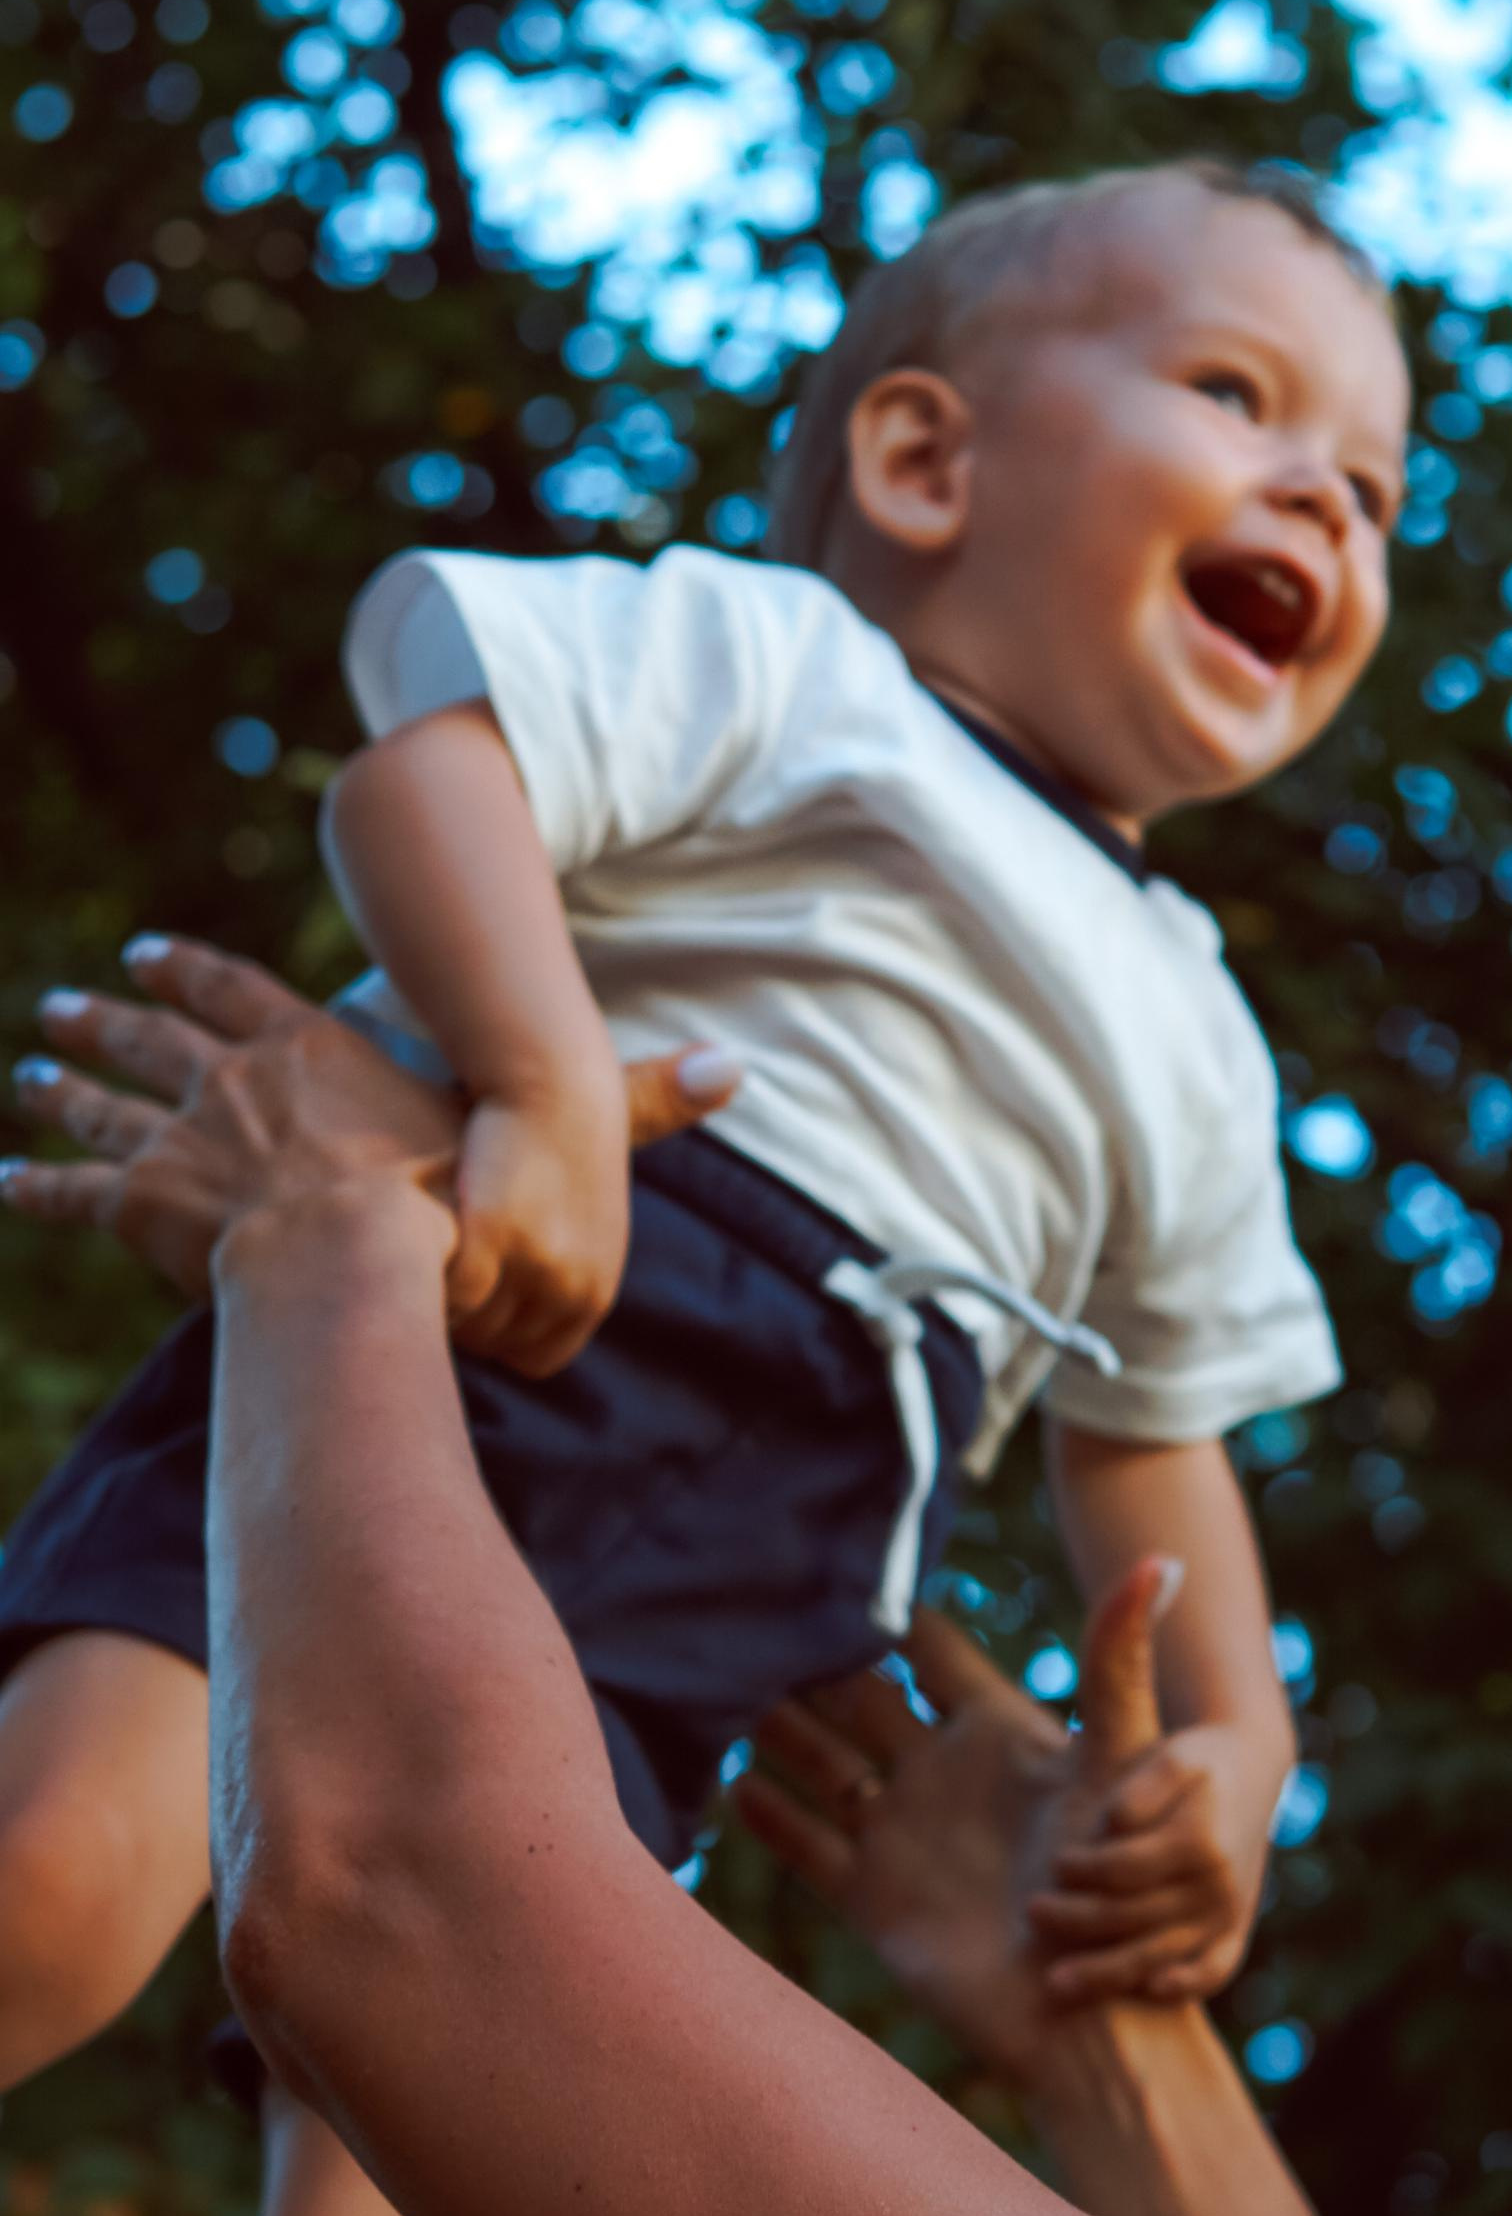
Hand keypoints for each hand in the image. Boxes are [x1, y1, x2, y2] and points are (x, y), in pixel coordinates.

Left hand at [4, 935, 736, 1303]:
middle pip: (157, 1034)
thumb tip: (734, 1073)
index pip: (245, 996)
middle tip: (63, 1000)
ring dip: (62, 1082)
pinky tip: (1, 1183)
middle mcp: (230, 1080)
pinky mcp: (137, 1207)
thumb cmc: (442, 1210)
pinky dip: (33, 1187)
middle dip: (110, 1016)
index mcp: (308, 1054)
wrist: (354, 1265)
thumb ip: (633, 1106)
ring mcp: (176, 1137)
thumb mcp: (538, 1145)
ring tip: (31, 1062)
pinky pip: (69, 1194)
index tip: (154, 949)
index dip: (199, 972)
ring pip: (97, 1097)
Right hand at [448, 1084, 630, 1378]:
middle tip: (439, 1267)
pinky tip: (410, 1237)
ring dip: (437, 1293)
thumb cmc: (557, 1141)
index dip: (500, 1335)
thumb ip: (552, 1276)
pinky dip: (422, 1272)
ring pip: (463, 1322)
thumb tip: (495, 1325)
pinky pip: (442, 1290)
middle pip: (493, 1343)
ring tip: (424, 1251)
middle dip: (464, 1312)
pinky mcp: (490, 1237)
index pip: (536, 1359)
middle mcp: (570, 1286)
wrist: (558, 1079)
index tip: (475, 1298)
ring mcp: (532, 1266)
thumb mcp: (577, 1220)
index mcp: (594, 1289)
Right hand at [740, 1559, 1177, 2091]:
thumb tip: (1161, 1558)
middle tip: (753, 1616)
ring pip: (821, 1764)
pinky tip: (729, 1785)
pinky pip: (807, 1844)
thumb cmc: (1124, 1880)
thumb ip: (1119, 1658)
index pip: (927, 1653)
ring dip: (777, 1731)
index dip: (889, 1614)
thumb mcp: (1123, 1752)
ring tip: (719, 1690)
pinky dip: (769, 1816)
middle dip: (811, 1663)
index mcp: (994, 1731)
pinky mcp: (874, 1898)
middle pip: (858, 1701)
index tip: (841, 1564)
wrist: (1093, 2009)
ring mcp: (903, 1835)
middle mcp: (940, 1774)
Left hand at [1026, 1693, 1274, 2009]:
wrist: (1251, 1769)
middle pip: (1133, 1917)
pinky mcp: (1236, 1930)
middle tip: (1031, 1913)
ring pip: (1161, 1955)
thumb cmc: (1195, 1761)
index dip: (1083, 1870)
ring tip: (1054, 1984)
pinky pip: (1214, 1970)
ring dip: (1105, 1974)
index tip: (1053, 1862)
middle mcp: (1218, 1886)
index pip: (1124, 1869)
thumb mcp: (1172, 1757)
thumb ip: (1140, 1791)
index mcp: (1199, 1842)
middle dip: (1076, 1920)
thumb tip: (1113, 1827)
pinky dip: (1185, 1986)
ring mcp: (1229, 1914)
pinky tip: (1145, 1992)